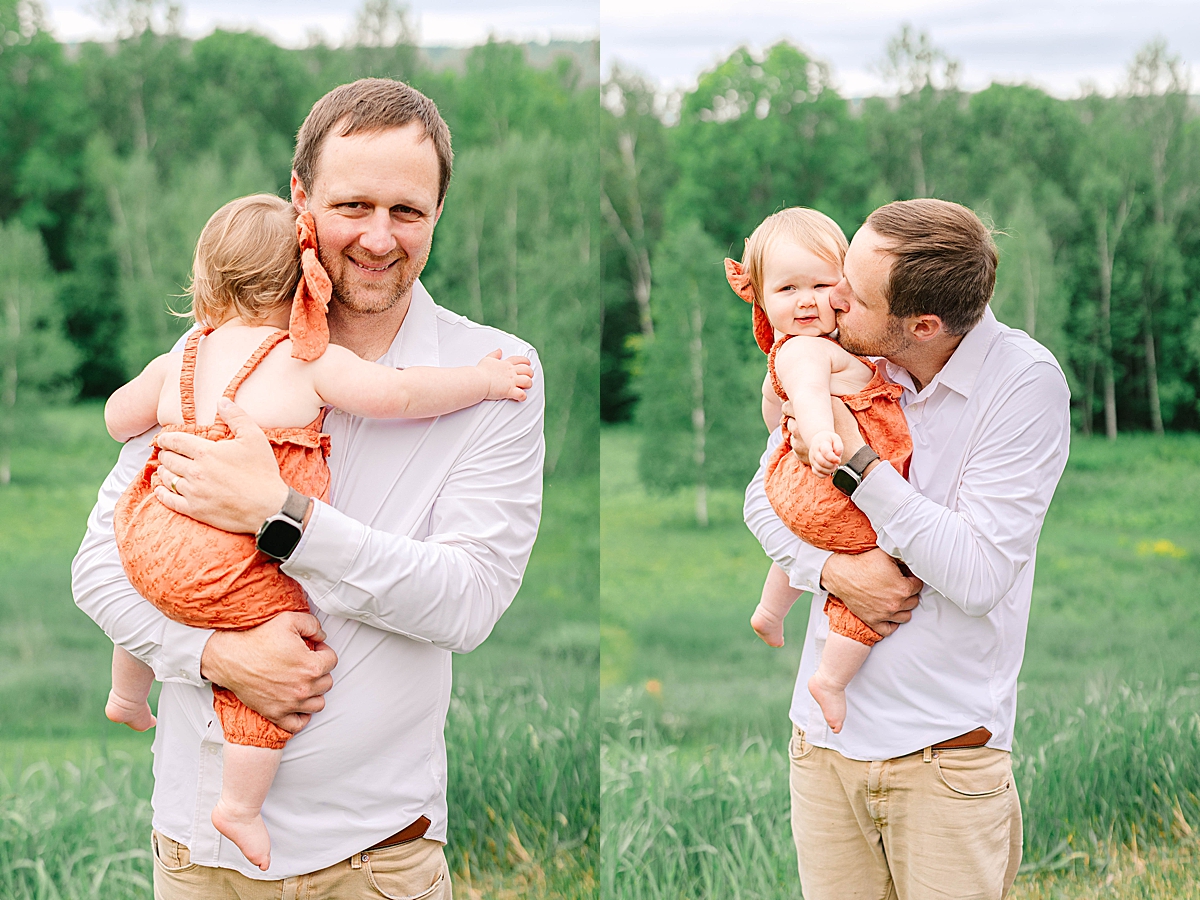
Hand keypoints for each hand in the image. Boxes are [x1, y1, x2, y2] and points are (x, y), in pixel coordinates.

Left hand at [154, 398, 288, 532]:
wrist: (269, 508)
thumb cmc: (262, 472)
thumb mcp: (254, 438)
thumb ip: (237, 417)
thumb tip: (222, 400)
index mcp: (206, 452)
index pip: (176, 441)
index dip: (166, 438)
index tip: (163, 439)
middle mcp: (195, 472)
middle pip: (169, 459)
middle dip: (165, 454)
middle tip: (166, 453)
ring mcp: (193, 492)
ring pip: (167, 478)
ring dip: (163, 471)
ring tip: (164, 468)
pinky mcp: (195, 510)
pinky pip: (169, 500)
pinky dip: (161, 493)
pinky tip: (160, 489)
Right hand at [200, 612, 337, 732]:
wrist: (230, 658)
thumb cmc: (257, 639)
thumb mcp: (288, 620)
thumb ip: (313, 625)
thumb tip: (322, 637)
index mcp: (311, 666)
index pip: (332, 660)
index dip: (324, 651)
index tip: (313, 649)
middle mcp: (303, 688)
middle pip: (327, 682)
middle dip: (320, 671)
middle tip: (305, 663)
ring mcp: (290, 703)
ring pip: (318, 703)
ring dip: (314, 692)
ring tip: (302, 681)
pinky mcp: (276, 714)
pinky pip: (299, 723)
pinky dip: (301, 715)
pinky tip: (296, 703)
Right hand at [477, 350, 533, 401]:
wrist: (478, 381)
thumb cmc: (481, 371)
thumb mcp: (487, 359)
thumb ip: (494, 354)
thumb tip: (499, 350)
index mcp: (506, 364)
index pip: (520, 360)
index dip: (526, 362)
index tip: (528, 364)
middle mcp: (511, 372)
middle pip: (527, 370)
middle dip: (530, 374)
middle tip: (527, 377)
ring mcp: (511, 381)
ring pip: (527, 381)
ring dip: (528, 385)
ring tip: (524, 388)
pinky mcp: (509, 391)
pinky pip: (522, 395)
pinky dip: (523, 397)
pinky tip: (520, 398)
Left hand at [783, 397, 862, 463]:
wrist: (850, 452)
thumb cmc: (846, 427)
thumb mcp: (837, 405)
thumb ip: (822, 399)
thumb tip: (814, 390)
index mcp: (803, 416)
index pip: (786, 408)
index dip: (788, 408)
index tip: (792, 409)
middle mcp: (796, 429)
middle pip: (788, 422)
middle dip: (795, 422)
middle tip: (805, 423)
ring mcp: (796, 443)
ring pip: (792, 436)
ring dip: (798, 435)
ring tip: (812, 435)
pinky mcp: (798, 454)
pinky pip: (795, 447)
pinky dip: (802, 446)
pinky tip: (812, 444)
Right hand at [808, 430, 842, 475]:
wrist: (818, 440)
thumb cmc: (828, 440)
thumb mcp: (836, 438)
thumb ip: (838, 446)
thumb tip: (837, 455)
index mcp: (821, 444)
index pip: (826, 453)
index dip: (833, 458)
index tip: (838, 460)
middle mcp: (815, 452)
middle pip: (822, 462)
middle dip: (832, 465)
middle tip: (836, 463)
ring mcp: (813, 459)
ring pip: (819, 469)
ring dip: (829, 470)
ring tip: (833, 466)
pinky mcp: (812, 465)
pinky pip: (816, 473)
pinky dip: (823, 475)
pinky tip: (828, 472)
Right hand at [820, 549, 922, 636]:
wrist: (841, 573)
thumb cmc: (862, 563)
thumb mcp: (886, 555)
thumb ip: (903, 560)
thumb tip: (912, 562)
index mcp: (903, 588)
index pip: (918, 586)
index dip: (912, 578)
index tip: (906, 576)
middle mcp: (896, 604)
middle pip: (914, 601)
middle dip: (909, 592)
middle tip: (899, 585)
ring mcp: (884, 614)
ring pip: (905, 616)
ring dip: (903, 607)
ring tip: (895, 598)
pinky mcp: (873, 621)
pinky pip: (889, 629)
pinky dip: (892, 623)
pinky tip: (889, 614)